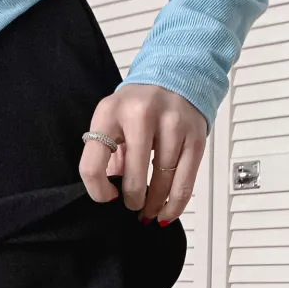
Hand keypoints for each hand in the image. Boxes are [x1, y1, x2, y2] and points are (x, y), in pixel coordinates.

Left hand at [79, 83, 206, 222]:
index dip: (98, 191)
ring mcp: (172, 125)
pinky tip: (167, 211)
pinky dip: (175, 204)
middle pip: (133, 177)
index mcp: (110, 113)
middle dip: (132, 200)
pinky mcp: (195, 137)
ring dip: (154, 205)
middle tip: (132, 206)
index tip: (107, 198)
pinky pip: (185, 183)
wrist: (177, 75)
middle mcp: (141, 115)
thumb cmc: (140, 105)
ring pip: (162, 182)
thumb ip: (108, 155)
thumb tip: (111, 195)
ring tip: (148, 212)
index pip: (93, 164)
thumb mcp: (113, 120)